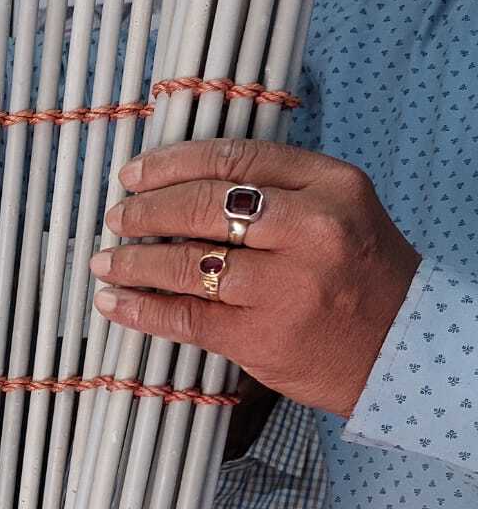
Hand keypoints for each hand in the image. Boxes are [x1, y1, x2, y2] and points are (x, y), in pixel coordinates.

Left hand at [89, 139, 420, 420]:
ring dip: (135, 262)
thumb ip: (273, 190)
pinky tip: (115, 302)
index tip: (134, 174)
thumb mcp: (336, 209)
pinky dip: (142, 309)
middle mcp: (311, 231)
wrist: (401, 348)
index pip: (233, 160)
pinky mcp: (263, 337)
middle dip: (146, 211)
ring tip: (107, 261)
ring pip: (189, 264)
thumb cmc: (358, 273)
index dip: (171, 164)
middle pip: (204, 207)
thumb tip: (179, 184)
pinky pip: (186, 318)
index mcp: (330, 186)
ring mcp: (287, 287)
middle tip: (117, 216)